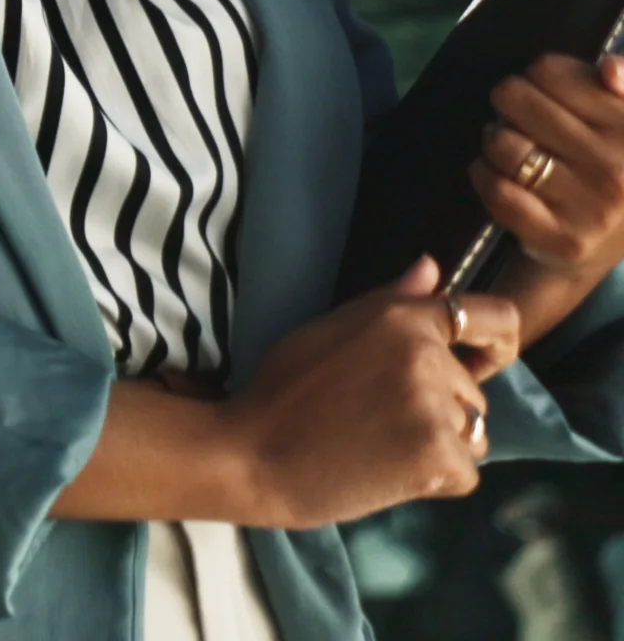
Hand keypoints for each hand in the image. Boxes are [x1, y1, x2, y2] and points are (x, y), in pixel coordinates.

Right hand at [213, 259, 510, 529]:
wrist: (250, 456)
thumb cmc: (281, 391)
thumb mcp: (329, 329)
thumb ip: (389, 302)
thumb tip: (432, 267)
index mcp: (402, 319)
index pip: (495, 318)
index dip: (497, 343)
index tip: (480, 362)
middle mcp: (427, 357)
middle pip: (472, 392)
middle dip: (440, 410)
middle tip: (376, 421)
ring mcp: (434, 409)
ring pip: (472, 434)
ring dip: (438, 447)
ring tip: (379, 448)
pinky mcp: (439, 459)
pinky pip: (465, 474)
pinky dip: (434, 482)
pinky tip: (387, 474)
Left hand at [472, 53, 623, 341]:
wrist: (605, 245)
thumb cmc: (609, 165)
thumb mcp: (623, 118)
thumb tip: (608, 70)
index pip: (549, 71)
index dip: (535, 78)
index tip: (544, 96)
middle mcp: (618, 168)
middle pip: (515, 98)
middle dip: (510, 106)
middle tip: (521, 123)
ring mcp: (592, 207)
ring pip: (500, 142)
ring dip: (495, 141)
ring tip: (512, 149)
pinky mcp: (561, 239)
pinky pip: (496, 189)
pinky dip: (484, 175)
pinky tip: (499, 175)